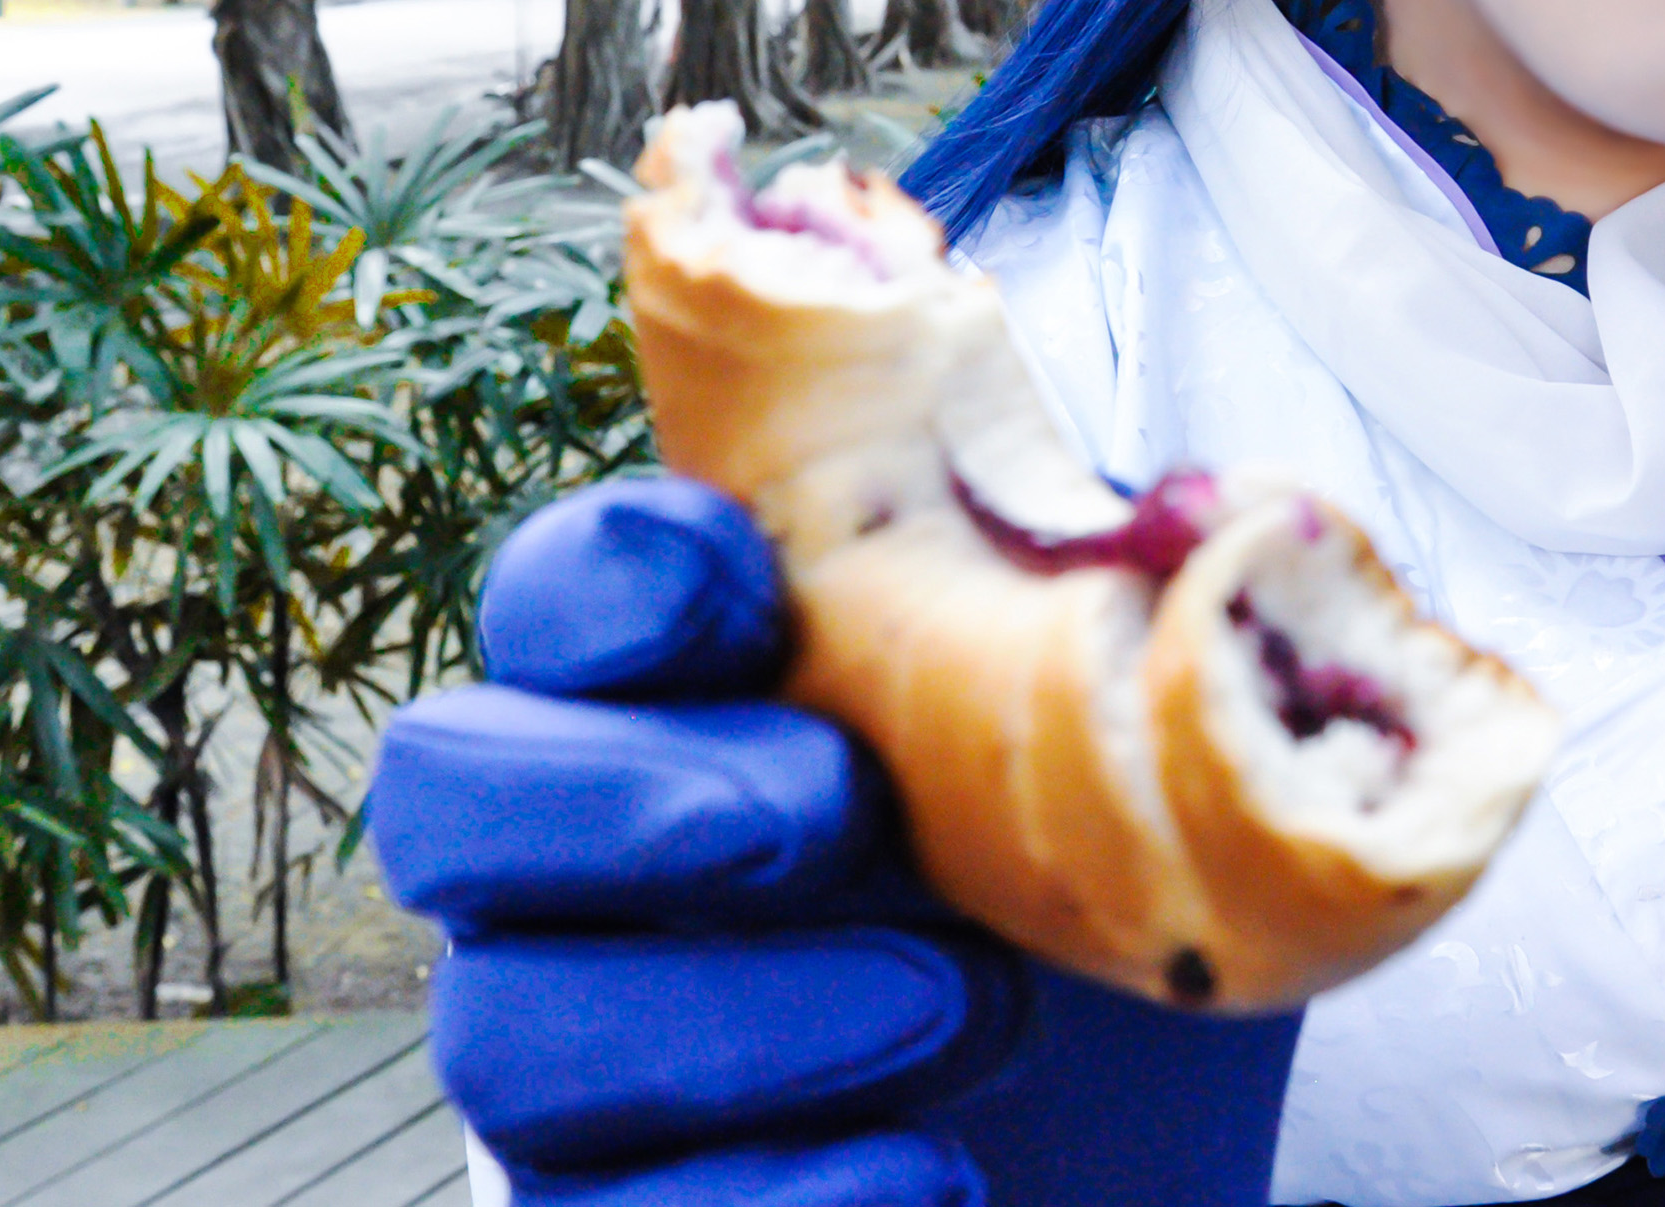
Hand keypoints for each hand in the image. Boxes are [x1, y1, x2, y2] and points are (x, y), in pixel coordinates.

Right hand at [370, 476, 1300, 1205]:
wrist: (1148, 1149)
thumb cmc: (1113, 908)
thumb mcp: (1135, 754)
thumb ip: (1123, 627)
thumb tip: (1213, 525)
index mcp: (692, 696)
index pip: (558, 593)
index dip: (611, 577)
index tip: (748, 588)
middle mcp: (587, 868)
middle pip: (451, 790)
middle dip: (632, 786)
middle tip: (837, 809)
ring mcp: (579, 1064)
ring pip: (510, 1030)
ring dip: (741, 1012)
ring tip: (971, 1006)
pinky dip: (782, 1200)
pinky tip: (936, 1179)